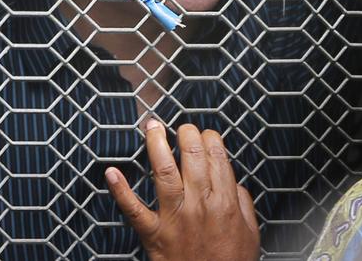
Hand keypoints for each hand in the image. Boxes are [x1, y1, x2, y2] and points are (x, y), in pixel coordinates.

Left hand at [105, 120, 259, 260]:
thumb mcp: (250, 234)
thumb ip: (243, 203)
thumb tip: (234, 181)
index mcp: (224, 203)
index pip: (216, 155)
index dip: (209, 138)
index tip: (204, 135)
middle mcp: (199, 205)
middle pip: (192, 156)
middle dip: (185, 133)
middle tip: (181, 127)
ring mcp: (175, 218)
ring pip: (165, 171)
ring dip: (156, 145)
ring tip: (152, 128)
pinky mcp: (154, 234)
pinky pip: (134, 209)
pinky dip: (121, 191)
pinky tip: (112, 173)